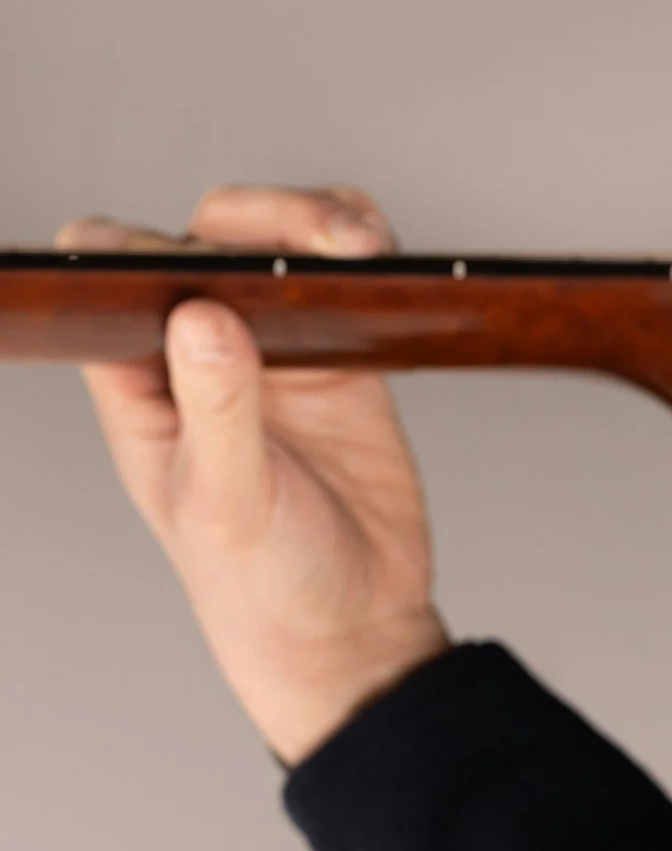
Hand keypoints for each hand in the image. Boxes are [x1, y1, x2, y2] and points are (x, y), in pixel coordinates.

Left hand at [59, 185, 448, 765]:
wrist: (356, 628)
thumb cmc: (262, 586)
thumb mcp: (225, 504)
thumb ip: (216, 410)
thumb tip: (201, 313)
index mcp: (139, 386)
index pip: (107, 280)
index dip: (134, 251)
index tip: (195, 261)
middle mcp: (200, 355)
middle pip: (208, 235)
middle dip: (258, 221)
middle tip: (316, 245)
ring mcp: (276, 350)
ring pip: (282, 240)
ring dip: (317, 222)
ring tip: (359, 248)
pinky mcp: (346, 356)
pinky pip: (349, 276)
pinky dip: (370, 252)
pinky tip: (385, 265)